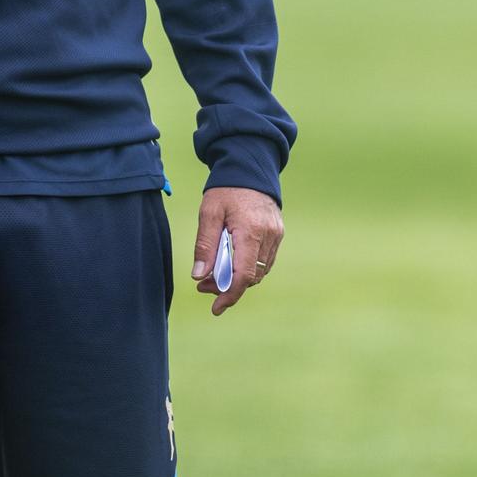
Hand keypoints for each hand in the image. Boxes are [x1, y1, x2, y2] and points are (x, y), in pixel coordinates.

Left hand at [190, 186, 282, 315]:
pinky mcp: (277, 234)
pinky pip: (264, 261)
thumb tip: (199, 275)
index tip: (216, 308)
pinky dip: (248, 267)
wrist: (249, 168)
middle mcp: (268, 236)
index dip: (230, 295)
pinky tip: (230, 263)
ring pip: (258, 271)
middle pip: (250, 276)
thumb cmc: (226, 189)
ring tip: (213, 274)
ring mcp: (276, 236)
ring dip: (237, 278)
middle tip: (203, 284)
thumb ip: (205, 244)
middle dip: (227, 286)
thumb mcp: (209, 213)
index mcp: (250, 231)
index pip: (243, 274)